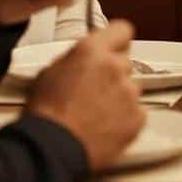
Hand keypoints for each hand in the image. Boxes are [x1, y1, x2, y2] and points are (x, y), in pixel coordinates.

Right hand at [25, 21, 144, 170]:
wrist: (49, 151)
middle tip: (94, 91)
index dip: (116, 40)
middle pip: (124, 62)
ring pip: (130, 88)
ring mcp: (130, 92)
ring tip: (96, 115)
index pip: (122, 30)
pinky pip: (136, 112)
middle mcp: (116, 66)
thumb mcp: (49, 73)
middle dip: (113, 73)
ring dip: (118, 97)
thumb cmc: (43, 113)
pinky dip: (124, 119)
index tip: (110, 50)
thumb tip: (87, 57)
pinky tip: (104, 129)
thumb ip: (75, 58)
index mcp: (92, 50)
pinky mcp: (138, 117)